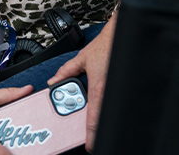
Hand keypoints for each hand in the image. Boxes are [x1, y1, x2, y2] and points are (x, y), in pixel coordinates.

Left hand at [49, 28, 113, 151]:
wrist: (125, 35)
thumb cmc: (107, 46)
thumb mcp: (81, 58)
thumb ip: (65, 72)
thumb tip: (53, 81)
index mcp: (97, 89)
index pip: (93, 120)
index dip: (92, 137)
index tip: (89, 145)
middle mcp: (110, 94)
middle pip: (103, 120)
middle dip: (96, 128)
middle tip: (91, 133)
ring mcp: (119, 92)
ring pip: (111, 113)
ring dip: (105, 117)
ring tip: (99, 120)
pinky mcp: (125, 89)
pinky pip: (119, 104)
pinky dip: (113, 108)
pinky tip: (109, 106)